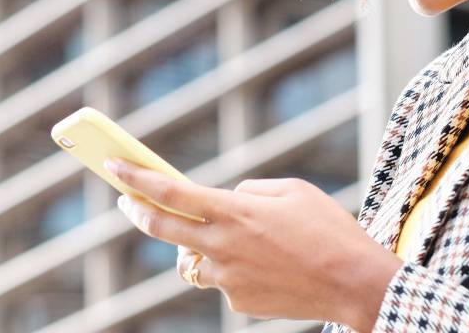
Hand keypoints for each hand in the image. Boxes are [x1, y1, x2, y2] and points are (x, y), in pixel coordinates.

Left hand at [106, 157, 402, 327]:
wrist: (355, 284)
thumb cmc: (328, 230)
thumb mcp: (292, 191)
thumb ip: (249, 191)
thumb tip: (226, 200)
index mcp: (234, 211)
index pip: (169, 192)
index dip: (135, 178)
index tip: (113, 166)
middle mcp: (223, 245)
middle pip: (160, 228)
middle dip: (136, 210)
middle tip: (126, 201)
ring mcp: (228, 278)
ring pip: (191, 261)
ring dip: (192, 247)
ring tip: (216, 238)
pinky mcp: (238, 302)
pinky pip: (223, 280)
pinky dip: (233, 269)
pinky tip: (267, 266)